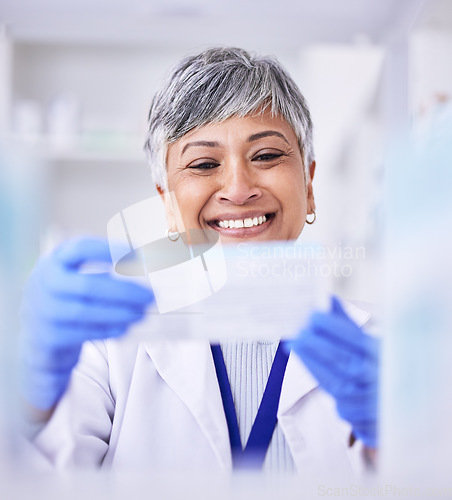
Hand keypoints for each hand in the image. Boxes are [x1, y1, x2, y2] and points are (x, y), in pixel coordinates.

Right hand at [20, 238, 153, 411]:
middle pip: (87, 285)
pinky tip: (125, 327)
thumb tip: (148, 264)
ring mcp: (42, 311)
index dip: (110, 251)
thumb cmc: (69, 298)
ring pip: (85, 312)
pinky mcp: (48, 337)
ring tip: (142, 314)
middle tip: (150, 296)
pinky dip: (107, 330)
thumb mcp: (75, 276)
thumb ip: (102, 269)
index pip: (81, 248)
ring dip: (119, 313)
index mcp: (55, 260)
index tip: (139, 256)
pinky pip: (82, 333)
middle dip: (124, 291)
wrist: (38, 337)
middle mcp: (44, 282)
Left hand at [288, 296, 378, 447]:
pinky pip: (344, 409)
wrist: (414, 405)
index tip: (313, 315)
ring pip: (339, 388)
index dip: (333, 327)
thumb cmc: (389, 367)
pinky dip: (331, 391)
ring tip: (298, 348)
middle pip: (343, 363)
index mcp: (390, 357)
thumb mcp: (376, 343)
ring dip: (316, 368)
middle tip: (297, 335)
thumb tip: (329, 299)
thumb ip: (349, 325)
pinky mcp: (371, 426)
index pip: (357, 340)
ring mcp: (379, 406)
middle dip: (315, 347)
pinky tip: (321, 375)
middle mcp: (385, 381)